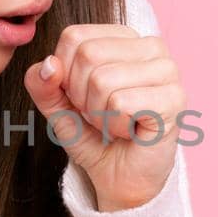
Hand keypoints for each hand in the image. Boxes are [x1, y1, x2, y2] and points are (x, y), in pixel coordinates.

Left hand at [23, 23, 184, 210]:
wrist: (119, 179)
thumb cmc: (94, 137)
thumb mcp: (57, 107)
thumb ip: (43, 83)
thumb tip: (48, 64)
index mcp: (123, 38)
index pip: (74, 37)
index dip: (65, 75)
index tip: (84, 98)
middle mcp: (151, 46)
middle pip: (88, 55)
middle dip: (82, 96)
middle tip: (102, 115)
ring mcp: (168, 71)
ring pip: (103, 80)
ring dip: (99, 114)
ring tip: (116, 124)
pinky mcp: (175, 99)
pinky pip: (121, 103)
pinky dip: (115, 125)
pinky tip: (131, 132)